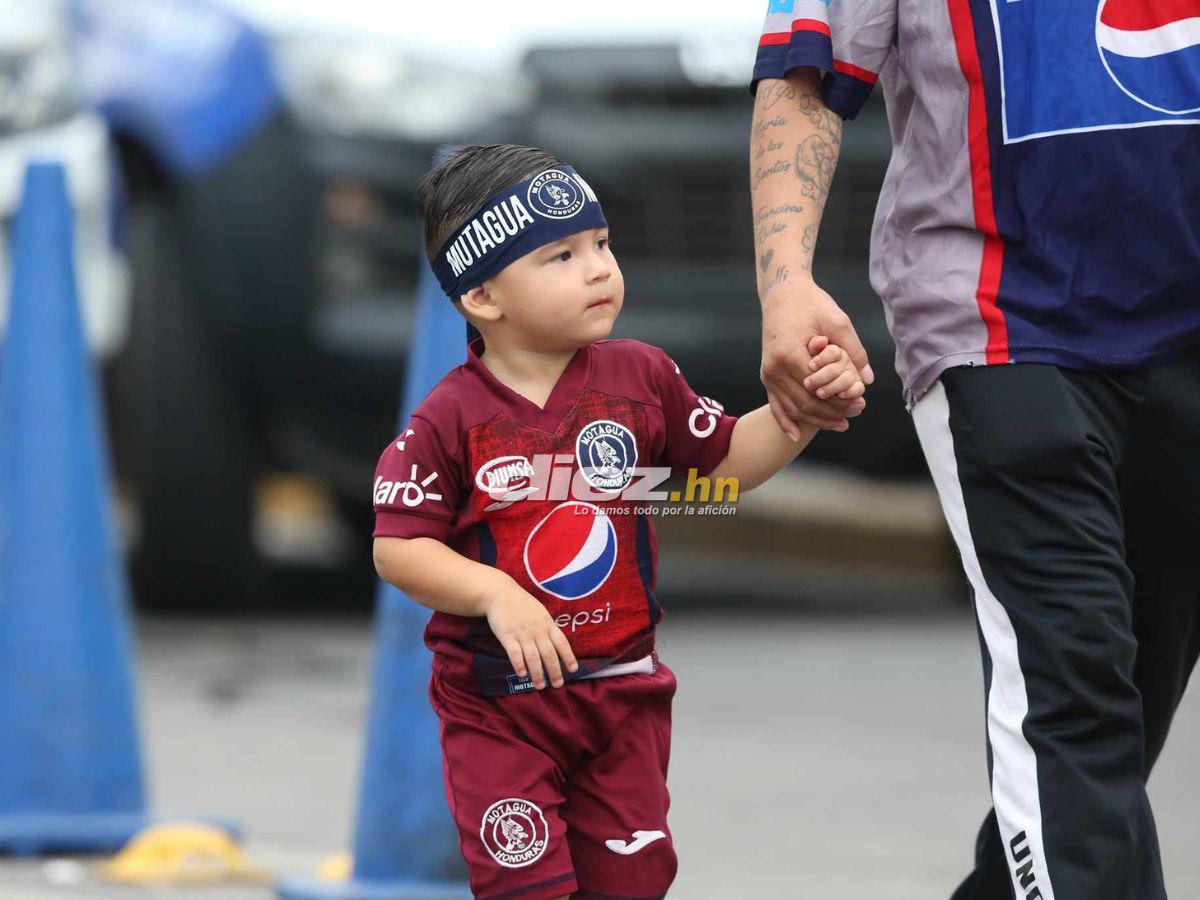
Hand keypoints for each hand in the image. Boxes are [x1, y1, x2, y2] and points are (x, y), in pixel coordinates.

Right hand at [483, 575, 578, 688]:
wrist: (500, 594)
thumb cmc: (521, 603)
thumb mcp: (540, 612)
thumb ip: (548, 627)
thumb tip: (557, 643)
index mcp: (547, 624)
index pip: (562, 643)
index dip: (568, 657)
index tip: (573, 670)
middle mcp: (538, 631)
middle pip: (549, 654)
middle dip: (554, 671)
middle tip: (558, 685)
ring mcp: (522, 634)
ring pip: (533, 657)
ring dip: (537, 673)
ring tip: (540, 686)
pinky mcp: (508, 636)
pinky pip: (515, 653)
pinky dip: (519, 665)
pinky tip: (522, 674)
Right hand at [760, 279, 872, 436]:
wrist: (781, 294)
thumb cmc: (811, 304)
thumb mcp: (838, 320)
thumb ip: (854, 350)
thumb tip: (867, 380)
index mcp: (790, 354)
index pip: (820, 389)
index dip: (842, 400)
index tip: (861, 403)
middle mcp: (774, 368)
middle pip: (806, 403)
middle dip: (833, 413)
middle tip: (856, 413)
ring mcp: (767, 373)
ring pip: (793, 409)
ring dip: (817, 420)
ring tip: (841, 423)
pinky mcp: (766, 375)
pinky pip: (775, 405)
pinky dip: (786, 422)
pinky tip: (797, 435)